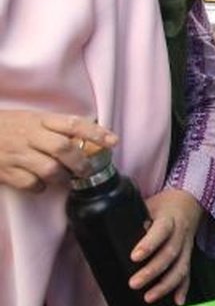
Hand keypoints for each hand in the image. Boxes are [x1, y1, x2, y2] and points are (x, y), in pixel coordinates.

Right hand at [0, 110, 117, 191]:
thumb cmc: (5, 126)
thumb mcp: (30, 118)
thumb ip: (54, 127)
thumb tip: (86, 138)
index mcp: (38, 120)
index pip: (73, 123)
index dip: (96, 133)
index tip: (113, 141)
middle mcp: (29, 135)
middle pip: (63, 148)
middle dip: (80, 162)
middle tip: (87, 170)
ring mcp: (17, 154)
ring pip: (49, 169)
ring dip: (63, 177)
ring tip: (65, 178)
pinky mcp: (6, 171)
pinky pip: (31, 184)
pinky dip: (40, 187)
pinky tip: (40, 183)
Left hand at [130, 188, 203, 304]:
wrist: (190, 202)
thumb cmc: (164, 204)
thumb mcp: (149, 205)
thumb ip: (136, 219)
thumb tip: (113, 234)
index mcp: (169, 218)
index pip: (161, 231)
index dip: (149, 244)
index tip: (134, 257)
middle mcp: (180, 233)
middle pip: (170, 254)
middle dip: (152, 271)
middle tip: (134, 283)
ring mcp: (187, 246)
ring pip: (181, 267)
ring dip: (166, 284)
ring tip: (149, 297)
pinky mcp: (189, 255)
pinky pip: (188, 272)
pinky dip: (183, 288)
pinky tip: (177, 301)